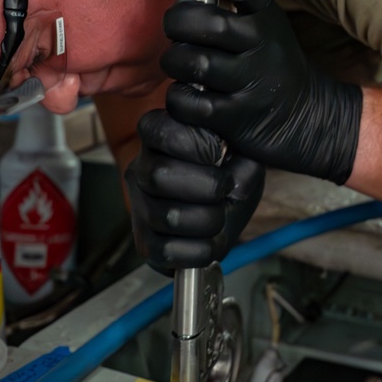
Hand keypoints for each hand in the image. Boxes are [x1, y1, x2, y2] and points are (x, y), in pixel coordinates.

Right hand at [124, 109, 263, 271]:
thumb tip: (230, 174)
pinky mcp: (146, 242)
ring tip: (220, 215)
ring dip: (207, 219)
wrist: (227, 208)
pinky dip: (199, 249)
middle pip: (158, 175)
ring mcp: (139, 207)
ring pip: (166, 216)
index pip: (158, 130)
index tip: (219, 152)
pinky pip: (167, 250)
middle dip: (205, 186)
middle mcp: (140, 169)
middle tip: (224, 188)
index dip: (194, 142)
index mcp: (158, 136)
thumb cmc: (230, 171)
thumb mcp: (242, 151)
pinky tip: (210, 239)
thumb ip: (241, 152)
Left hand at [162, 0, 361, 183]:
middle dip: (178, 22)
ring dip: (175, 62)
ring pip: (195, 64)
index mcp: (266, 17)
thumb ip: (231, 1)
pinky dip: (179, 100)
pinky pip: (190, 104)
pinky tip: (187, 96)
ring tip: (181, 65)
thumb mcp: (263, 24)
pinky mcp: (237, 119)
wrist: (308, 117)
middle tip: (175, 29)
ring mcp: (251, 83)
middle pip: (209, 24)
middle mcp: (262, 47)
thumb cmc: (268, 62)